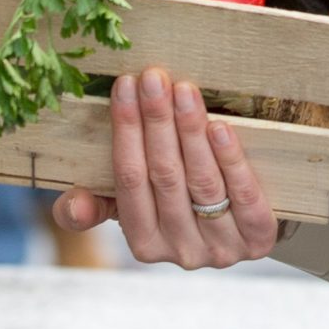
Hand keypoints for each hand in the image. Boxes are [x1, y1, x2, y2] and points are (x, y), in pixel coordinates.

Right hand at [51, 69, 280, 267]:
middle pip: (164, 176)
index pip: (128, 181)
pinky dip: (230, 159)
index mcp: (144, 244)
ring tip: (184, 90)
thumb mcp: (139, 206)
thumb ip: (100, 205)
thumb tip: (71, 206)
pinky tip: (219, 127)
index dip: (126, 132)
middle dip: (156, 122)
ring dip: (190, 131)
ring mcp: (222, 248)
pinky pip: (244, 196)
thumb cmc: (184, 204)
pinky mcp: (258, 239)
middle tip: (153, 77)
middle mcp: (181, 251)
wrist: (250, 228)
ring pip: (201, 182)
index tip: (125, 86)